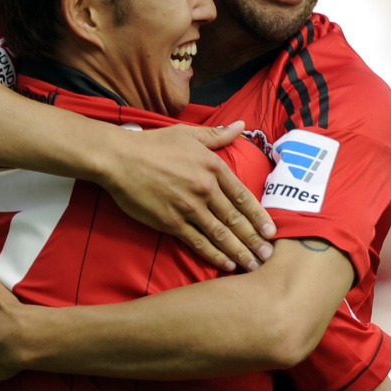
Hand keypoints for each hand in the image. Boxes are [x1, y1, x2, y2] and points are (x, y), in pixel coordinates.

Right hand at [102, 121, 274, 271]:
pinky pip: (198, 242)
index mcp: (212, 167)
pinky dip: (214, 255)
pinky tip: (226, 265)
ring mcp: (188, 208)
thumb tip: (241, 124)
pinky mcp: (171, 223)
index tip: (272, 232)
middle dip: (254, 240)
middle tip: (268, 256)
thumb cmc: (152, 145)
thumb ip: (217, 135)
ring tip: (253, 265)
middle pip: (236, 219)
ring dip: (239, 251)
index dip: (259, 217)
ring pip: (221, 234)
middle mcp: (205, 189)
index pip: (243, 197)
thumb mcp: (188, 134)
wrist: (119, 159)